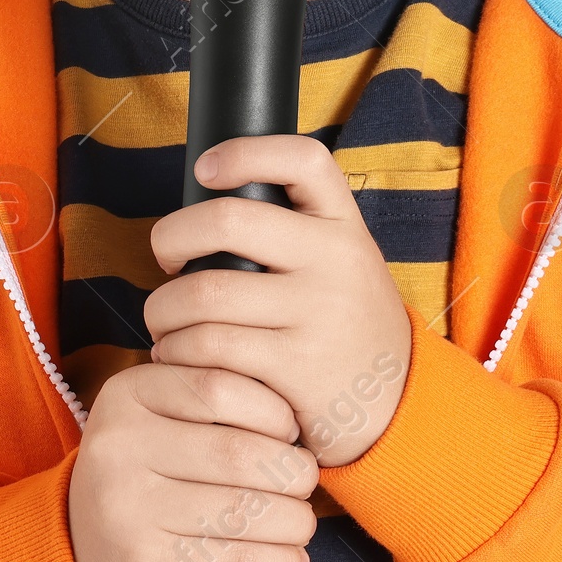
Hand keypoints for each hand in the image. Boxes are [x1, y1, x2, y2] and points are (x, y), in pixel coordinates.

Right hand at [67, 361, 317, 561]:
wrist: (85, 548)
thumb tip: (300, 417)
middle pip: (236, 452)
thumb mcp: (161, 417)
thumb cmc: (148, 470)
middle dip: (290, 470)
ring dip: (294, 520)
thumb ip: (213, 399)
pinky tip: (293, 560)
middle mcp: (117, 445)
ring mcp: (126, 507)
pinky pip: (235, 561)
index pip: (218, 387)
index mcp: (126, 394)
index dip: (271, 409)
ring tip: (303, 521)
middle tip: (305, 480)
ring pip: (242, 510)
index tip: (290, 431)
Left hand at [146, 135, 413, 467]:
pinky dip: (176, 351)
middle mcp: (337, 260)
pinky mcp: (295, 367)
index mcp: (345, 226)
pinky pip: (208, 346)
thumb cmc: (346, 327)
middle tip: (166, 258)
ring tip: (164, 321)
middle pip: (228, 219)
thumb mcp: (344, 266)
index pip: (303, 160)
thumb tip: (204, 211)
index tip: (205, 168)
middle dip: (171, 236)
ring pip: (204, 292)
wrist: (398, 409)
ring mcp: (318, 314)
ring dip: (162, 309)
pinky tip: (177, 356)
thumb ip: (295, 235)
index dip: (246, 152)